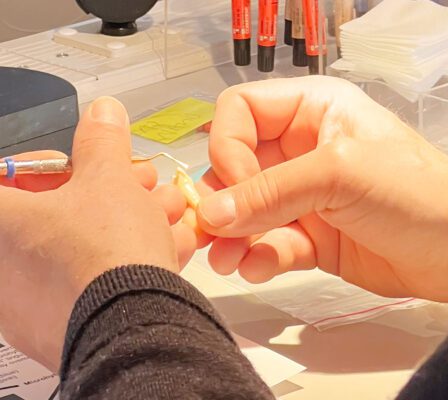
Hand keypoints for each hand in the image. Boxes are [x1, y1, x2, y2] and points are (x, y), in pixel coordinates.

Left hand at [0, 97, 195, 371]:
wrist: (136, 329)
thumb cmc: (107, 255)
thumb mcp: (110, 181)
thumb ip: (102, 142)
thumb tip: (103, 113)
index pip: (7, 179)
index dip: (52, 164)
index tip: (84, 165)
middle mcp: (3, 268)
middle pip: (55, 214)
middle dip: (110, 191)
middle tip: (143, 184)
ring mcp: (30, 303)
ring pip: (83, 248)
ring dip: (130, 223)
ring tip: (170, 215)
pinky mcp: (63, 327)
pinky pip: (93, 282)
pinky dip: (128, 262)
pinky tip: (169, 248)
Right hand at [195, 77, 447, 302]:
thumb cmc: (416, 191)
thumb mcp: (339, 175)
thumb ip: (271, 192)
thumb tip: (212, 213)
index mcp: (311, 111)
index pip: (240, 114)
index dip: (228, 148)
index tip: (237, 187)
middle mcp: (302, 149)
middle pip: (235, 167)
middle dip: (222, 202)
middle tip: (211, 235)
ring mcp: (306, 196)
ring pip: (248, 212)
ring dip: (233, 237)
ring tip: (228, 261)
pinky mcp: (312, 237)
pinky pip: (270, 244)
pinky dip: (259, 257)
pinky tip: (260, 267)